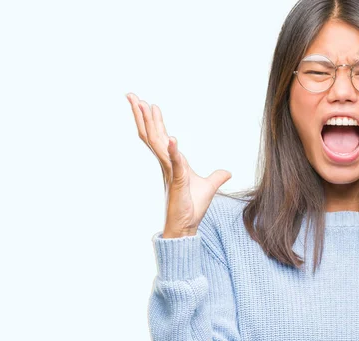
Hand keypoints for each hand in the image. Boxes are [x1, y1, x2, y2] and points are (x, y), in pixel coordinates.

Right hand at [126, 93, 231, 237]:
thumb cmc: (191, 208)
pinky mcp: (177, 182)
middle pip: (151, 134)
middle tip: (131, 95)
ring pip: (157, 144)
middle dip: (142, 114)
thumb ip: (216, 177)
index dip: (152, 120)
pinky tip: (172, 138)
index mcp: (171, 162)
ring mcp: (170, 172)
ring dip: (151, 124)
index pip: (158, 136)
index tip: (147, 103)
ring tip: (145, 105)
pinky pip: (176, 164)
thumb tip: (227, 172)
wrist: (186, 227)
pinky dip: (174, 151)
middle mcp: (166, 164)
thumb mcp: (209, 187)